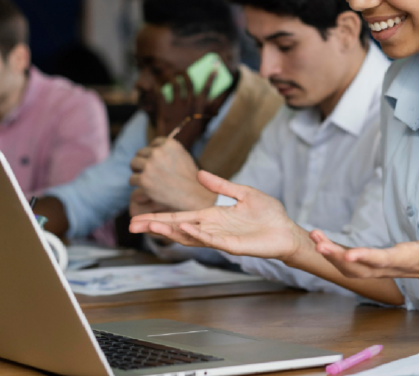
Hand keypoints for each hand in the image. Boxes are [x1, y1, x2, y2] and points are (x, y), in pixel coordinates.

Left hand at [128, 137, 215, 211]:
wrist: (192, 195)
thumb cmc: (190, 178)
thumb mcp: (183, 156)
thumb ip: (169, 150)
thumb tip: (154, 147)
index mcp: (169, 144)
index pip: (154, 143)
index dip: (153, 153)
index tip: (156, 161)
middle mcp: (158, 152)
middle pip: (140, 152)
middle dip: (143, 161)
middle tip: (147, 171)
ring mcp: (150, 166)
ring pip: (133, 164)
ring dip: (137, 171)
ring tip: (144, 178)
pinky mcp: (144, 179)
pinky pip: (132, 179)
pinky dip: (137, 184)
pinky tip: (144, 187)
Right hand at [129, 170, 309, 260]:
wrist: (286, 230)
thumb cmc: (268, 214)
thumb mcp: (243, 193)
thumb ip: (221, 185)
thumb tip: (200, 173)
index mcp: (212, 216)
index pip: (179, 217)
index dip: (159, 217)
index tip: (137, 216)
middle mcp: (211, 229)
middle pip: (177, 228)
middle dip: (155, 226)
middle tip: (131, 225)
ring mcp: (220, 238)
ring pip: (189, 236)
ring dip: (170, 231)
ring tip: (150, 225)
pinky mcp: (232, 246)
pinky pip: (211, 240)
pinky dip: (196, 234)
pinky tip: (184, 227)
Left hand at [152, 68, 218, 149]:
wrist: (174, 146)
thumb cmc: (189, 134)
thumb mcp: (202, 122)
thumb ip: (208, 109)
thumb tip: (214, 95)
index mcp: (199, 109)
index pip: (207, 89)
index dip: (211, 77)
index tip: (214, 68)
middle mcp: (188, 106)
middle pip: (188, 83)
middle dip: (186, 74)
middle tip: (183, 70)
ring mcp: (175, 108)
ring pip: (175, 85)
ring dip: (173, 77)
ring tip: (171, 75)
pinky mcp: (164, 111)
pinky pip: (161, 94)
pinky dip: (159, 87)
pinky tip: (159, 84)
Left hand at [311, 205, 418, 287]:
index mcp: (408, 258)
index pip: (384, 260)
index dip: (366, 258)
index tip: (348, 255)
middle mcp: (392, 268)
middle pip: (360, 268)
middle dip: (337, 257)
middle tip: (317, 241)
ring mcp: (384, 270)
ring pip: (352, 270)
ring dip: (332, 256)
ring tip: (314, 237)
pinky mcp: (379, 267)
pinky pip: (353, 266)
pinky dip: (336, 256)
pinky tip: (322, 242)